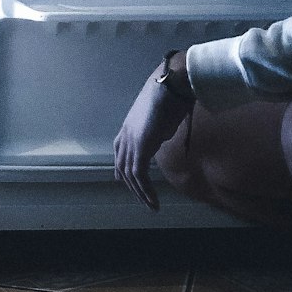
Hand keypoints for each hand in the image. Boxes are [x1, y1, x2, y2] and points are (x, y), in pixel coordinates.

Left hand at [113, 63, 193, 211]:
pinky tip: (154, 200)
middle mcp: (126, 135)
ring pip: (130, 174)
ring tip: (151, 205)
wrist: (171, 86)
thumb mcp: (160, 118)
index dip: (121, 168)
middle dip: (132, 185)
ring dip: (141, 192)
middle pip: (122, 166)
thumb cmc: (170, 97)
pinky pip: (139, 174)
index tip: (125, 180)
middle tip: (143, 199)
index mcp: (128, 127)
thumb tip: (159, 136)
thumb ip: (156, 130)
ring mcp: (131, 141)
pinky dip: (146, 190)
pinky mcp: (140, 147)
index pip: (119, 152)